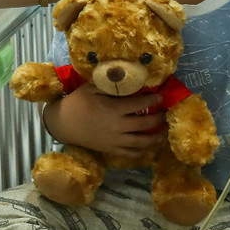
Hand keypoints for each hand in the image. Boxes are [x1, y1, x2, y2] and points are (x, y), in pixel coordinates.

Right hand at [43, 83, 164, 159]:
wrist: (63, 124)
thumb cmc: (77, 102)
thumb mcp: (91, 87)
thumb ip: (109, 83)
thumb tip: (126, 75)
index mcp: (113, 109)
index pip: (139, 104)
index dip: (153, 100)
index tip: (162, 96)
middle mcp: (117, 126)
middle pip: (144, 124)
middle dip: (158, 118)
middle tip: (166, 113)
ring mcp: (115, 140)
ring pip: (141, 142)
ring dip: (155, 136)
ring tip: (163, 130)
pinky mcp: (111, 150)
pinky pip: (130, 153)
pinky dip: (142, 151)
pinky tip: (148, 147)